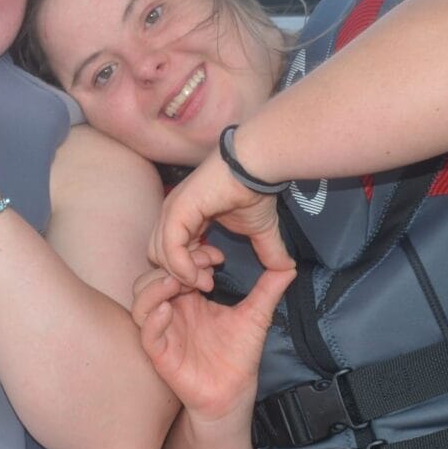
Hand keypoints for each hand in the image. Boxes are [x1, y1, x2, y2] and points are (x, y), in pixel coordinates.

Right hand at [133, 254, 295, 424]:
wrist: (234, 393)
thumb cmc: (238, 355)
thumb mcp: (255, 316)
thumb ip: (268, 290)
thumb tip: (289, 266)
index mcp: (189, 298)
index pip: (177, 266)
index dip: (191, 255)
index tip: (215, 256)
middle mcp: (172, 310)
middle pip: (152, 277)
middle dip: (172, 266)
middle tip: (200, 270)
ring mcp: (164, 331)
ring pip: (140, 301)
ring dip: (154, 287)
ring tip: (176, 283)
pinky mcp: (161, 354)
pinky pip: (146, 333)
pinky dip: (152, 319)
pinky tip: (168, 310)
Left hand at [151, 150, 293, 286]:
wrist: (255, 167)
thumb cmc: (254, 191)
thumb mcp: (260, 230)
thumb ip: (268, 251)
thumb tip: (288, 269)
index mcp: (184, 216)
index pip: (169, 251)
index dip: (187, 270)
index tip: (212, 277)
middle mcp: (171, 214)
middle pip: (160, 256)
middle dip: (183, 276)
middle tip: (209, 281)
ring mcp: (171, 211)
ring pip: (161, 255)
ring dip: (185, 276)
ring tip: (209, 278)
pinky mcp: (176, 211)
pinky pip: (170, 249)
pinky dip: (183, 269)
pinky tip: (201, 276)